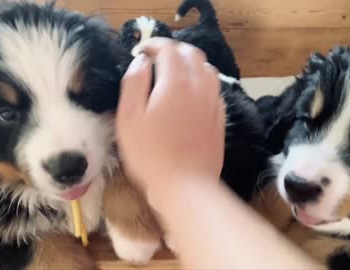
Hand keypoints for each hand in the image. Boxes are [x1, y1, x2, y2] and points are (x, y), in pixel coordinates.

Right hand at [116, 38, 224, 194]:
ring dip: (191, 64)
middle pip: (192, 54)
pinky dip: (202, 82)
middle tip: (157, 59)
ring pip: (207, 70)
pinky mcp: (220, 119)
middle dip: (174, 50)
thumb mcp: (129, 118)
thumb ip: (134, 83)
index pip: (169, 49)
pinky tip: (192, 95)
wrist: (185, 186)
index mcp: (176, 82)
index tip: (141, 52)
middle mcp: (199, 87)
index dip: (154, 45)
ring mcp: (213, 103)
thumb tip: (141, 62)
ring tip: (175, 73)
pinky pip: (214, 90)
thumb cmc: (150, 154)